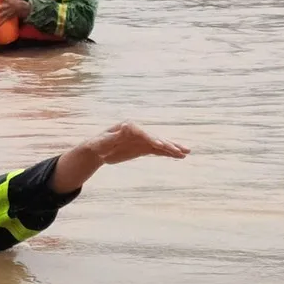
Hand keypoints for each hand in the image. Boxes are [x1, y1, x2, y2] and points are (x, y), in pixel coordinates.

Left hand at [49, 122, 188, 193]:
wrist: (97, 150)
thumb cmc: (98, 144)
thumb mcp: (104, 141)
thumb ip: (115, 136)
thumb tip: (126, 127)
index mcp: (127, 127)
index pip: (142, 133)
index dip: (151, 138)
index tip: (159, 144)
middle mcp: (138, 132)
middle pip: (155, 137)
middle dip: (168, 143)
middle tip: (181, 149)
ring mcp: (142, 140)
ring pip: (160, 144)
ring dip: (173, 148)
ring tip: (187, 152)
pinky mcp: (143, 148)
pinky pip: (158, 151)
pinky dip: (168, 153)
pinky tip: (179, 156)